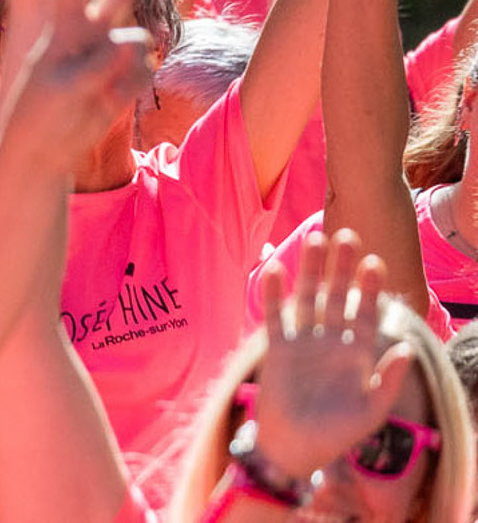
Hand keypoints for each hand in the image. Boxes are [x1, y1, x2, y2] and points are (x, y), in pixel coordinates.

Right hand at [245, 232, 412, 483]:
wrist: (295, 447)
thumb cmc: (338, 434)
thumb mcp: (371, 411)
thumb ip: (387, 380)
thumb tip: (406, 349)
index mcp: (357, 354)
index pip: (367, 313)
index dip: (370, 289)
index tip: (375, 263)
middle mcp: (331, 341)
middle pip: (336, 295)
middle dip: (342, 267)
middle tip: (347, 235)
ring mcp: (304, 342)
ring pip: (308, 297)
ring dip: (311, 270)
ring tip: (315, 241)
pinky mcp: (278, 348)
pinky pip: (275, 315)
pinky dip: (274, 293)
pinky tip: (275, 269)